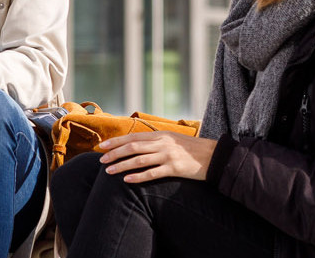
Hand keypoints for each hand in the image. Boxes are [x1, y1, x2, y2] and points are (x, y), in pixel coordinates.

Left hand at [97, 131, 217, 182]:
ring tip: (108, 171)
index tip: (101, 146)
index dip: (116, 141)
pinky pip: (152, 173)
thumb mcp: (172, 140)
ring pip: (139, 160)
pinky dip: (138, 176)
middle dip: (114, 153)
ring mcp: (168, 155)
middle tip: (101, 159)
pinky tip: (127, 180)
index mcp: (160, 135)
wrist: (214, 157)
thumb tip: (135, 145)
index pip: (133, 136)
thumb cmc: (190, 150)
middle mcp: (162, 143)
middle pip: (132, 147)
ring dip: (122, 165)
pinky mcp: (174, 168)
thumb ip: (155, 141)